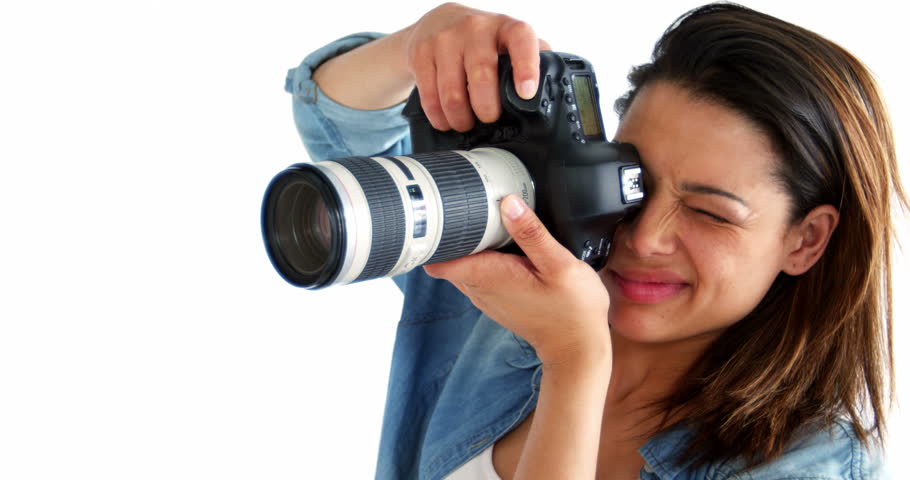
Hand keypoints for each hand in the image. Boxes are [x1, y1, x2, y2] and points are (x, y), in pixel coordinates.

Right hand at [404, 2, 550, 131]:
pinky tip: (446, 120)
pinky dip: (439, 116)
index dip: (526, 66)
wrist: (438, 23)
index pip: (520, 40)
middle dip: (487, 108)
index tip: (526, 92)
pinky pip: (429, 95)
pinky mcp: (421, 53)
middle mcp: (475, 28)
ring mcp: (445, 39)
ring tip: (465, 124)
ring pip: (452, 92)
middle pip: (482, 76)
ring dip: (461, 118)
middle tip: (489, 118)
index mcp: (505, 27)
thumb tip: (554, 84)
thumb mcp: (509, 40)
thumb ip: (533, 57)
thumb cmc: (483, 40)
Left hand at [423, 195, 611, 366]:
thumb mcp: (559, 264)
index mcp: (488, 276)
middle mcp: (480, 289)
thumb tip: (508, 203)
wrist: (577, 347)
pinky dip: (482, 260)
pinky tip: (502, 248)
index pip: (439, 261)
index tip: (443, 217)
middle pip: (447, 259)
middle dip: (453, 235)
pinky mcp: (496, 300)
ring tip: (488, 225)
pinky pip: (477, 275)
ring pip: (462, 266)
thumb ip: (531, 233)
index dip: (435, 238)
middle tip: (471, 211)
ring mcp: (486, 297)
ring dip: (469, 247)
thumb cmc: (572, 309)